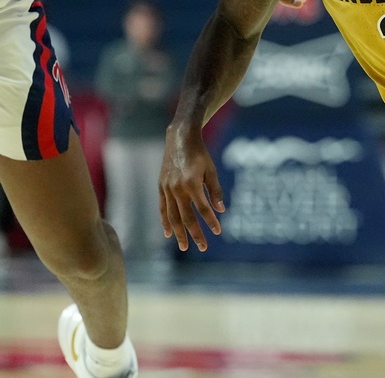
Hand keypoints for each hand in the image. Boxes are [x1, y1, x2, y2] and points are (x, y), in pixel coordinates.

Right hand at [159, 124, 224, 251]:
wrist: (180, 139)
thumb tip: (221, 210)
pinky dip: (165, 222)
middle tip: (203, 247)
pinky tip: (168, 234)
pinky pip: (162, 209)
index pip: (203, 208)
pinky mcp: (161, 187)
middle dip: (195, 234)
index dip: (210, 221)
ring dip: (179, 233)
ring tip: (185, 246)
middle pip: (186, 217)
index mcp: (192, 183)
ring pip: (172, 216)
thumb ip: (215, 190)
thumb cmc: (200, 154)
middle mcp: (177, 188)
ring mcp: (167, 189)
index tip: (218, 231)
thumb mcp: (212, 170)